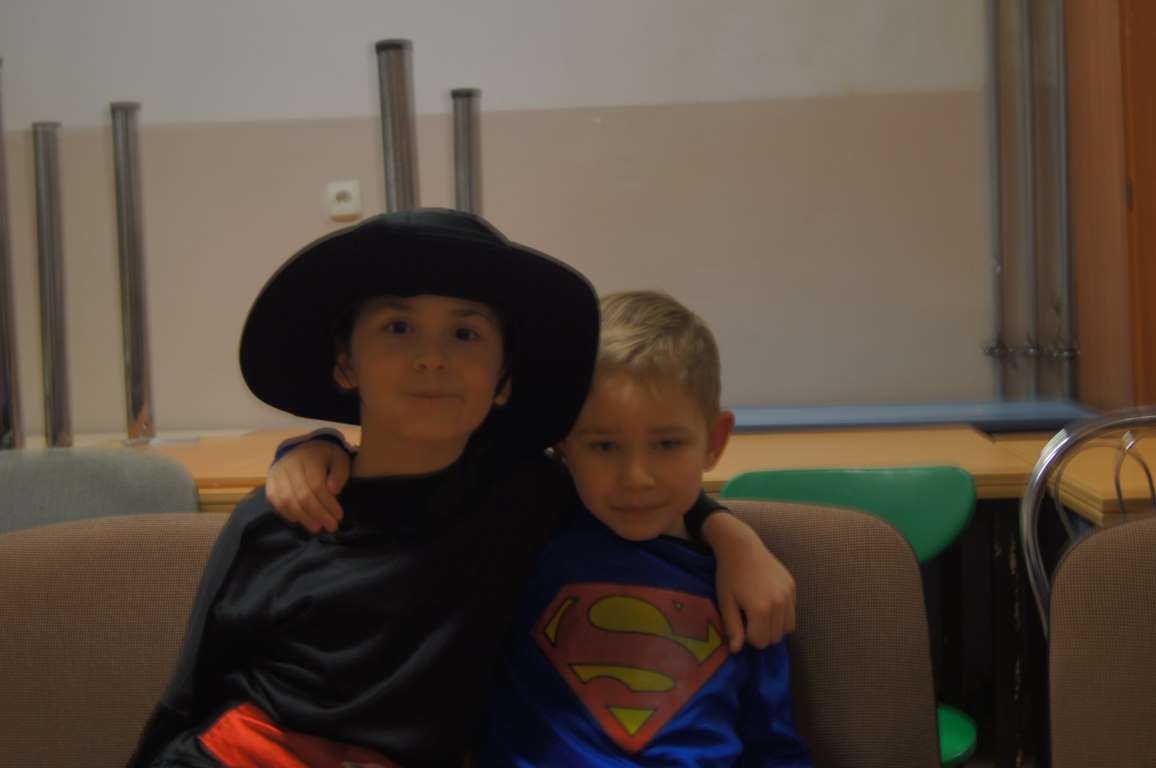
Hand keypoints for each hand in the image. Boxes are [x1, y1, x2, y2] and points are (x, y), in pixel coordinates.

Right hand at [265, 440, 350, 533]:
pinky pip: (275, 501)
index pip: (316, 485)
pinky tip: (300, 520)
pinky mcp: (270, 482)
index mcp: (309, 457)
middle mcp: (290, 465)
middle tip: (331, 526)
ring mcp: (277, 474)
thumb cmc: (324, 457)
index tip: (339, 516)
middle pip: (302, 495)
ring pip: (287, 500)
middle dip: (318, 514)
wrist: (302, 449)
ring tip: (316, 527)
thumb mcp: (339, 459)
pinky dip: (287, 513)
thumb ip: (339, 474)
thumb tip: (333, 491)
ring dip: (303, 517)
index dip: (327, 503)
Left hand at [703, 513, 796, 650]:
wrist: (742, 547)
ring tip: (760, 613)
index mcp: (761, 610)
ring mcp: (788, 594)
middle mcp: (779, 604)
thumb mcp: (726, 602)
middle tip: (749, 618)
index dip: (749, 637)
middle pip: (775, 637)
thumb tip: (737, 651)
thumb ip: (733, 628)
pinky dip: (782, 614)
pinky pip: (792, 612)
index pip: (761, 642)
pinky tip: (768, 602)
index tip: (741, 623)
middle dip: (762, 634)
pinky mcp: (793, 586)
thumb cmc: (729, 575)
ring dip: (774, 627)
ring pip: (787, 628)